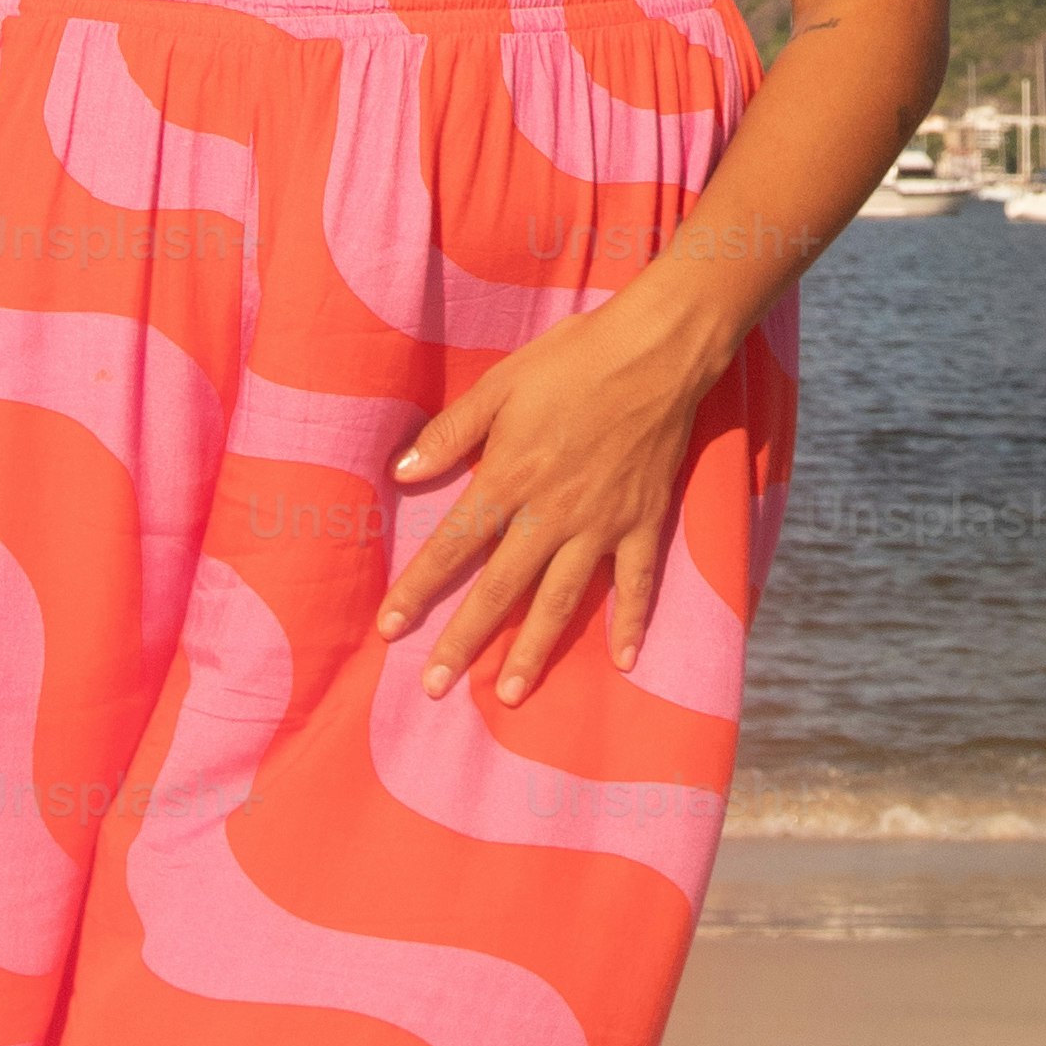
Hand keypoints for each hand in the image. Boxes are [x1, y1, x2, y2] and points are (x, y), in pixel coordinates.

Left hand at [378, 292, 727, 707]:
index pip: (453, 545)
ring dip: (534, 649)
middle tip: (434, 687)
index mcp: (511, 479)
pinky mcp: (643, 522)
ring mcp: (601, 524)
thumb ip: (452, 433)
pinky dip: (631, 622)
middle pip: (500, 588)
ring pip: (561, 599)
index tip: (389, 628)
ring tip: (509, 693)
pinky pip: (636, 582)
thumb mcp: (501, 384)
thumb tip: (400, 472)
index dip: (418, 588)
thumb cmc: (573, 360)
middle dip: (463, 639)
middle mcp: (552, 514)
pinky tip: (623, 662)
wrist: (656, 351)